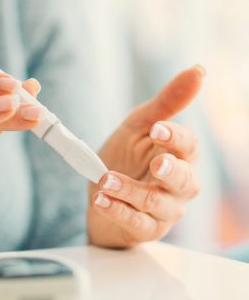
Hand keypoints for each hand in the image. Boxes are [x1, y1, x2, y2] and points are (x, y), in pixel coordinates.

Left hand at [88, 66, 203, 247]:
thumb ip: (166, 104)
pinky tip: (101, 200)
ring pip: (157, 203)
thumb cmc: (125, 158)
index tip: (157, 129)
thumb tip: (198, 70)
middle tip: (156, 163)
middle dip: (171, 171)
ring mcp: (164, 211)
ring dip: (132, 191)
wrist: (101, 194)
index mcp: (180, 156)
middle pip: (185, 180)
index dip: (176, 138)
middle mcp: (179, 186)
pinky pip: (135, 222)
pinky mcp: (145, 229)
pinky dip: (117, 211)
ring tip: (106, 179)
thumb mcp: (139, 127)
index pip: (189, 147)